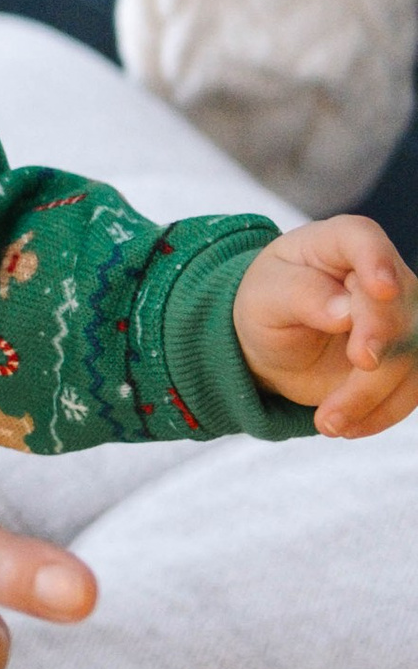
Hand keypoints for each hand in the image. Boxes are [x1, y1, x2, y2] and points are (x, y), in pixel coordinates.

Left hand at [234, 216, 417, 435]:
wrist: (275, 342)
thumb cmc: (267, 304)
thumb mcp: (265, 298)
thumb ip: (301, 295)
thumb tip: (345, 310)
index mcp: (338, 242)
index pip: (364, 240)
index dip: (377, 261)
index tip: (381, 289)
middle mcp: (380, 273)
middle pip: (397, 307)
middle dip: (378, 347)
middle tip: (351, 377)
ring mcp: (401, 315)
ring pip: (411, 355)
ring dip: (372, 395)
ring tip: (327, 423)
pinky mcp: (406, 356)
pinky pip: (412, 387)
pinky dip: (382, 413)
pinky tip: (346, 428)